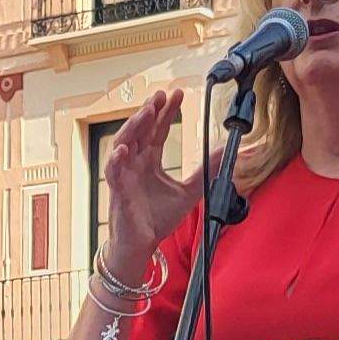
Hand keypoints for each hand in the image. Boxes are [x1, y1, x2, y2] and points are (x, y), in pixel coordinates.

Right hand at [95, 90, 200, 280]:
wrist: (143, 245)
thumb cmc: (157, 219)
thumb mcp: (189, 192)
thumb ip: (206, 171)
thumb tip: (226, 152)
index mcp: (150, 161)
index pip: (158, 130)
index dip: (166, 112)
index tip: (177, 94)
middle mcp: (136, 163)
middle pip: (140, 130)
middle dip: (149, 110)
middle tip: (161, 94)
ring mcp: (124, 175)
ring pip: (124, 143)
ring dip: (134, 126)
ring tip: (146, 112)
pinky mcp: (118, 191)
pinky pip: (113, 171)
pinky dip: (116, 159)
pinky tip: (123, 149)